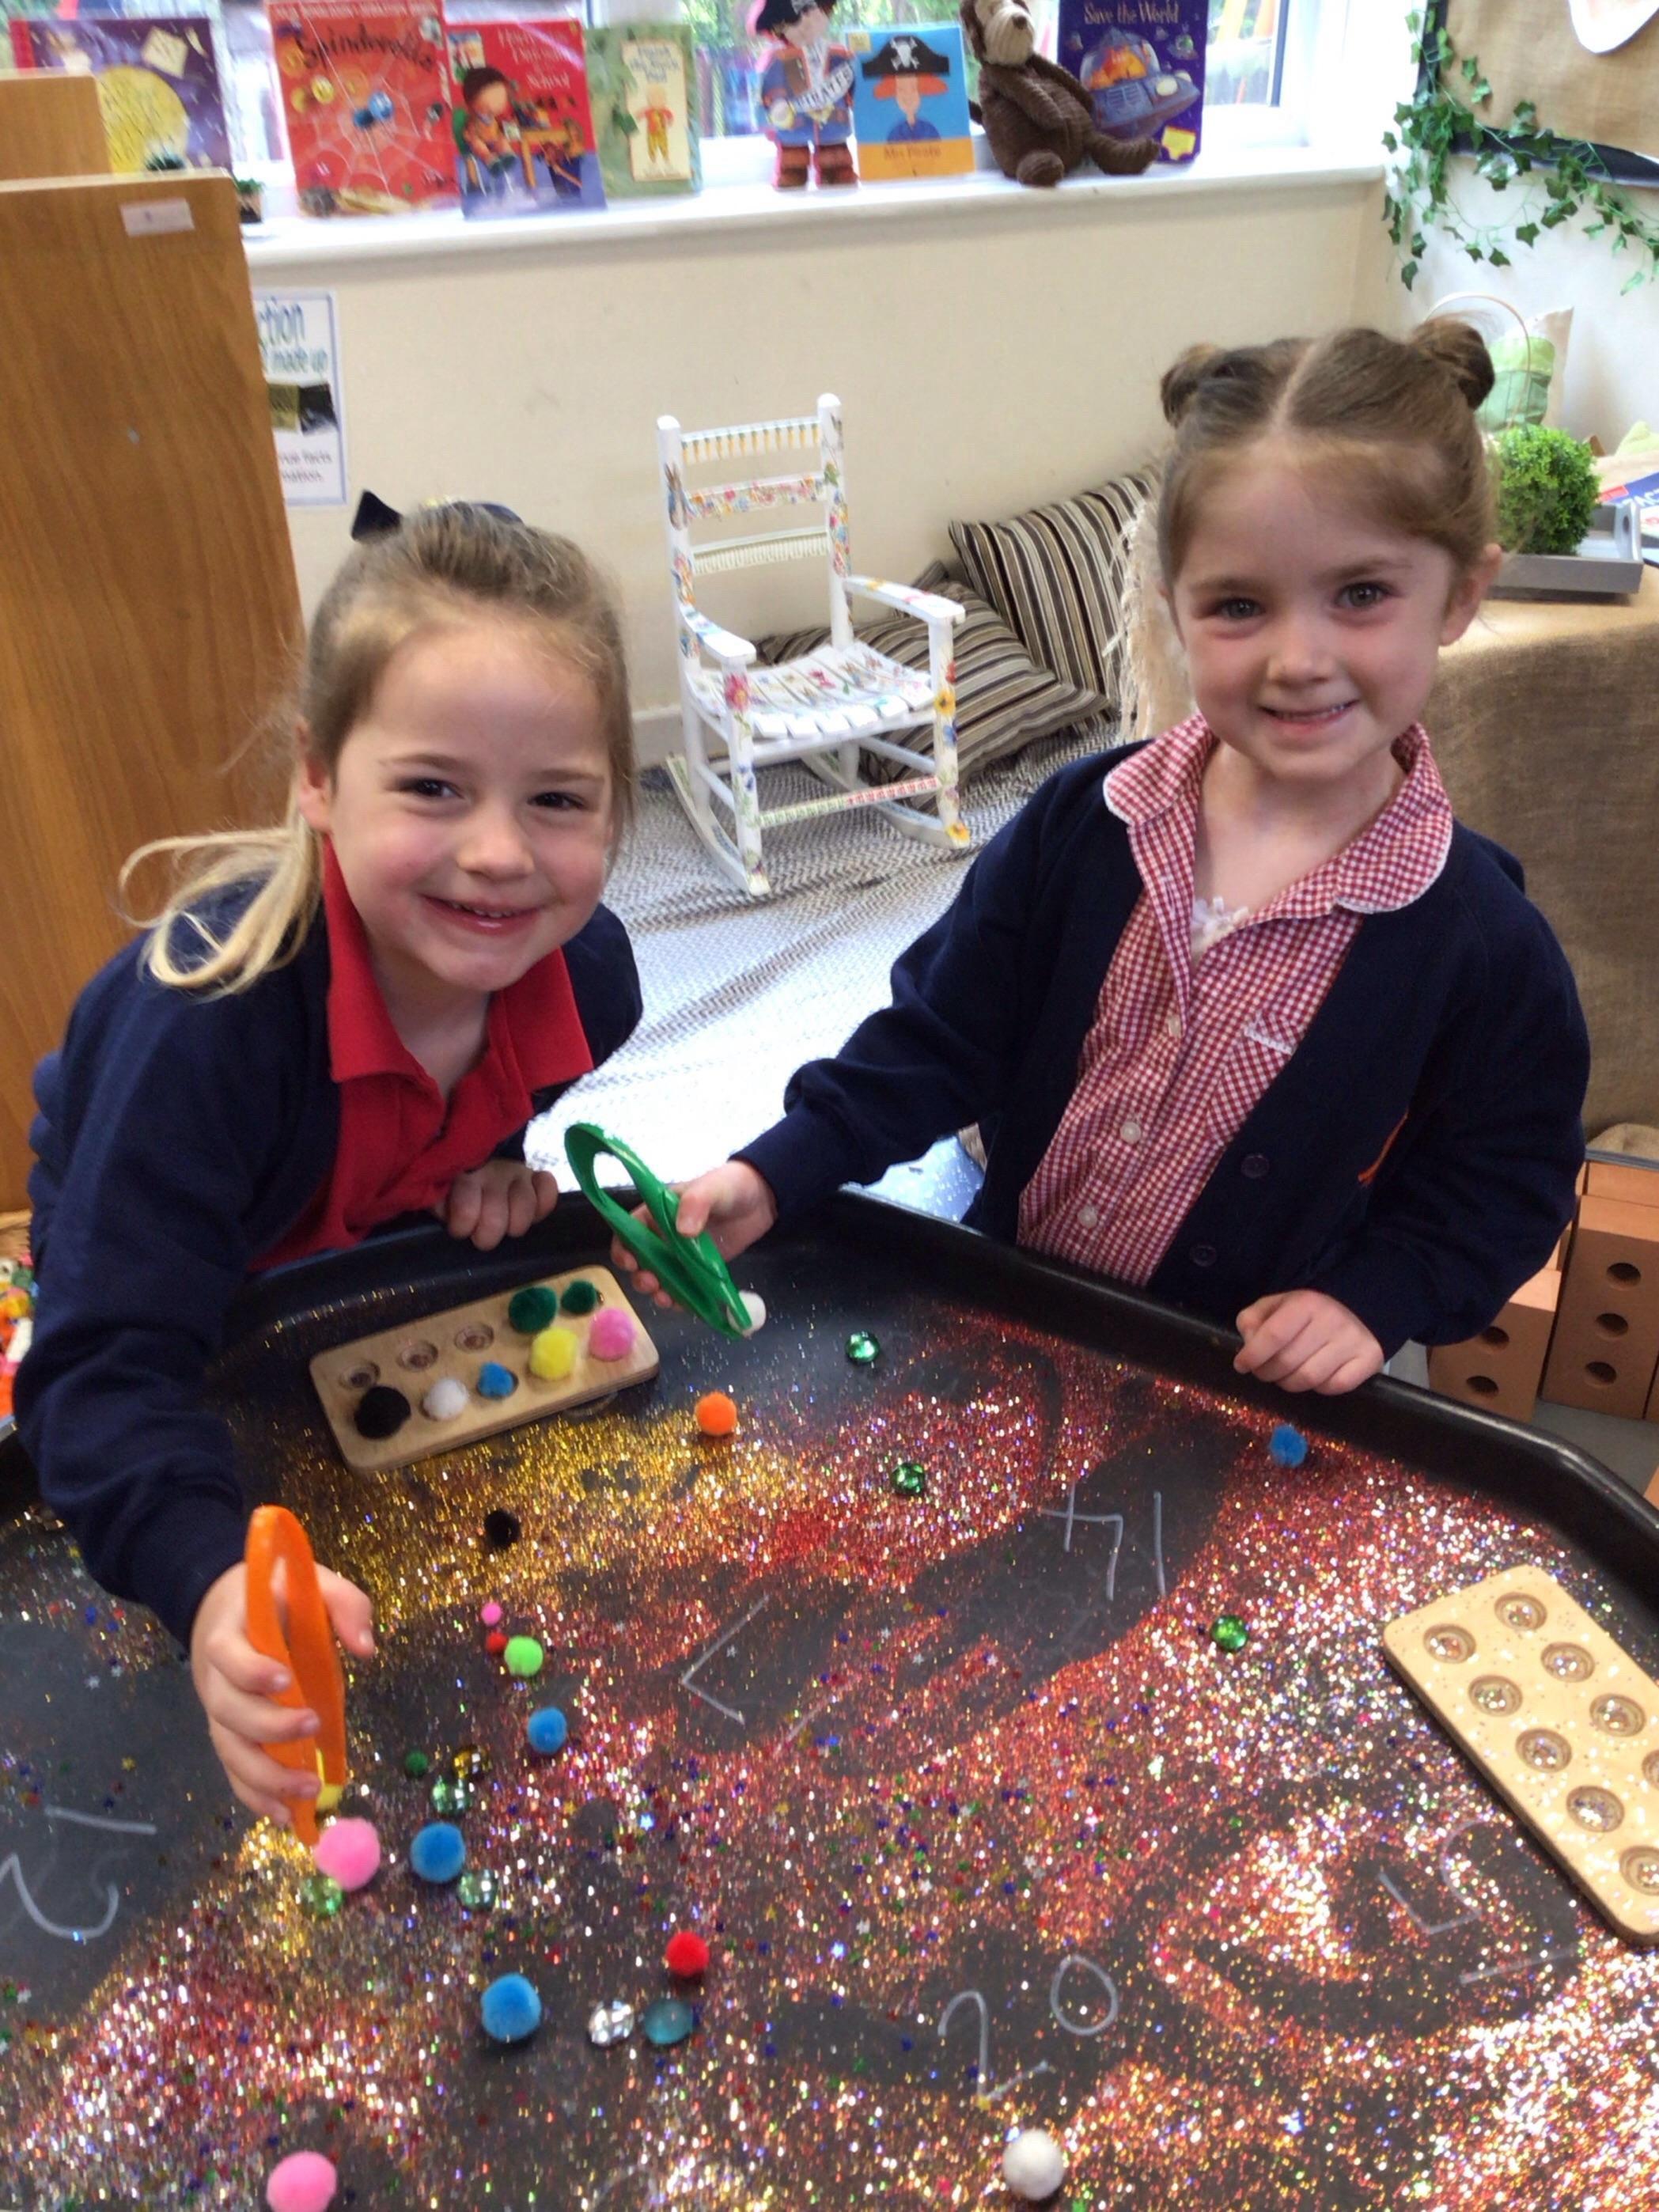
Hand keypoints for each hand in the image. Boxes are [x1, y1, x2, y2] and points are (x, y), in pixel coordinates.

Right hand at [189, 1560, 375, 1824]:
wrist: (232, 1610)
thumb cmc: (281, 1597)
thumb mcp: (314, 1584)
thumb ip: (344, 1604)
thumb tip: (365, 1649)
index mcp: (231, 1634)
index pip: (228, 1655)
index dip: (251, 1671)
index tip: (286, 1679)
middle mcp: (216, 1678)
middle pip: (228, 1711)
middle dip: (269, 1726)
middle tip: (312, 1725)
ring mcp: (220, 1712)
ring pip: (230, 1751)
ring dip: (265, 1776)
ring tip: (307, 1790)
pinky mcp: (230, 1737)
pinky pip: (236, 1772)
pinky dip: (256, 1797)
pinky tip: (287, 1815)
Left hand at [436, 1160, 558, 1250]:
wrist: (475, 1160)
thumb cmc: (454, 1188)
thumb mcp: (440, 1193)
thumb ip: (438, 1202)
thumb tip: (444, 1211)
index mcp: (463, 1178)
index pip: (466, 1210)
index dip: (463, 1226)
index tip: (459, 1229)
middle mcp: (492, 1172)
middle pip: (497, 1216)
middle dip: (488, 1234)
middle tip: (482, 1234)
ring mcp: (517, 1173)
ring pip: (526, 1205)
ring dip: (516, 1223)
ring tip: (507, 1227)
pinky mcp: (537, 1176)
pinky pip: (549, 1188)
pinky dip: (544, 1200)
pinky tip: (534, 1208)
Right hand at [611, 1160, 777, 1309]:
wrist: (761, 1200)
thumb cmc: (730, 1186)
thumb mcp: (712, 1188)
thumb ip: (695, 1203)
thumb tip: (682, 1232)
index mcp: (657, 1213)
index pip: (628, 1231)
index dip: (623, 1248)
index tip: (631, 1262)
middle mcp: (664, 1236)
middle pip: (641, 1261)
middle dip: (641, 1276)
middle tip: (652, 1284)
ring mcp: (681, 1256)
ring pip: (660, 1278)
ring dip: (658, 1292)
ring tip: (666, 1299)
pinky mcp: (698, 1270)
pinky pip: (684, 1288)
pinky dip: (681, 1299)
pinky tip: (685, 1305)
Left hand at [1234, 1289, 1384, 1395]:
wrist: (1354, 1313)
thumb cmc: (1306, 1314)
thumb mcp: (1274, 1307)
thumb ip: (1252, 1321)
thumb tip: (1249, 1345)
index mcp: (1306, 1303)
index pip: (1273, 1335)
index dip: (1252, 1355)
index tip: (1241, 1365)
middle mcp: (1332, 1320)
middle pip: (1288, 1361)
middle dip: (1267, 1372)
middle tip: (1263, 1372)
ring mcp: (1353, 1341)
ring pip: (1309, 1378)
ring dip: (1289, 1383)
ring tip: (1285, 1376)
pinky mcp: (1369, 1360)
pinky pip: (1334, 1387)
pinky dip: (1318, 1388)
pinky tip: (1314, 1378)